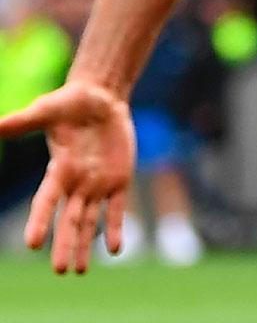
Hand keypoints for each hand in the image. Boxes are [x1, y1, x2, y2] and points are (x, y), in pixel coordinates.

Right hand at [0, 80, 136, 273]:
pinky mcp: (119, 179)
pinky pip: (117, 208)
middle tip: (61, 271)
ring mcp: (97, 184)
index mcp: (57, 170)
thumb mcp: (48, 109)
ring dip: (85, 245)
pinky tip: (116, 249)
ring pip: (89, 221)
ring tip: (78, 272)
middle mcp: (75, 183)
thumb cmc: (70, 104)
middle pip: (69, 219)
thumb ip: (24, 121)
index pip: (45, 201)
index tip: (31, 244)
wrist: (101, 99)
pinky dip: (116, 228)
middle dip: (64, 244)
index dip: (39, 222)